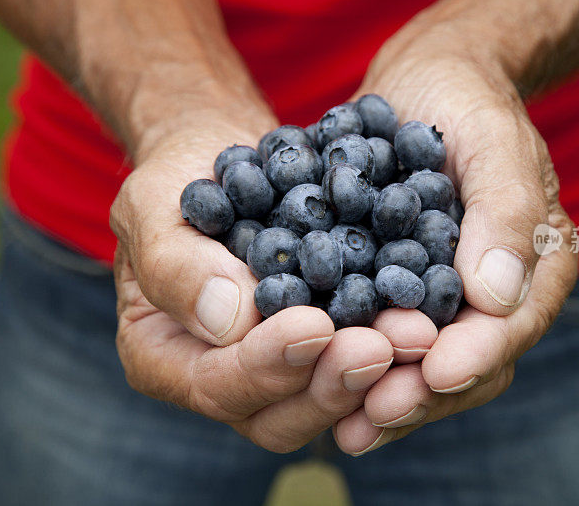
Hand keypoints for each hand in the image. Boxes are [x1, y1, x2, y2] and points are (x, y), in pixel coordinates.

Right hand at [110, 118, 395, 451]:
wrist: (223, 160)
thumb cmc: (177, 179)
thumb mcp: (154, 205)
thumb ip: (177, 266)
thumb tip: (230, 320)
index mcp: (162, 357)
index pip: (216, 385)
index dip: (266, 365)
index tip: (314, 324)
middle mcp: (221, 379)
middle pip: (277, 419)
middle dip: (331, 385)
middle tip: (380, 346)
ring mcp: (275, 371)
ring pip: (326, 403)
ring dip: (373, 378)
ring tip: (414, 335)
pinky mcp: (322, 347)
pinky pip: (357, 367)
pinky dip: (391, 350)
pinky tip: (424, 321)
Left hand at [333, 26, 578, 453]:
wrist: (425, 79)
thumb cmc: (466, 96)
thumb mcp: (490, 138)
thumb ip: (504, 212)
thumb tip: (497, 297)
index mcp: (538, 262)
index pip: (514, 324)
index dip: (476, 354)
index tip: (434, 372)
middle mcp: (498, 291)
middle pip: (472, 362)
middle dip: (425, 392)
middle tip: (374, 414)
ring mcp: (451, 296)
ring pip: (428, 364)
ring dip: (391, 395)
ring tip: (347, 426)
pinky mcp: (404, 291)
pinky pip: (389, 340)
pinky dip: (362, 365)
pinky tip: (323, 385)